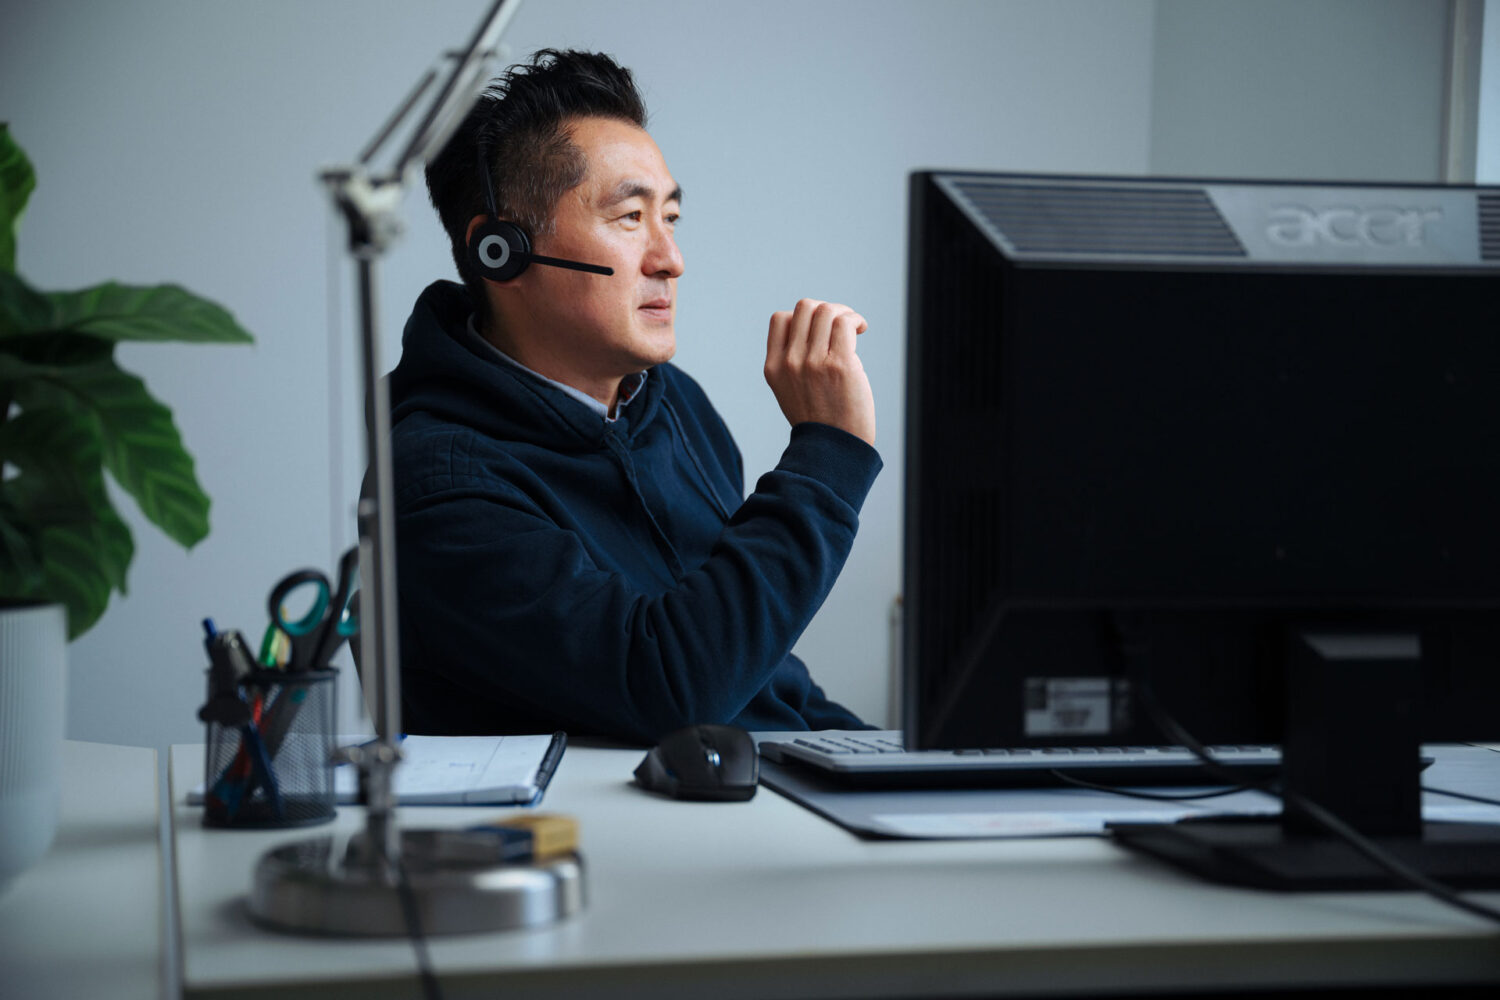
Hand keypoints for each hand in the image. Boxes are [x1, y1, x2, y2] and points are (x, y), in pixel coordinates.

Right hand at [763, 299, 875, 444]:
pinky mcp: (839, 365)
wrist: (835, 449)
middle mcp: (789, 362)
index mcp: (774, 368)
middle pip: (804, 308)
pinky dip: (855, 319)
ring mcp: (812, 363)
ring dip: (844, 312)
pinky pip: (844, 323)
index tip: (820, 330)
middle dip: (826, 309)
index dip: (803, 317)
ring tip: (855, 327)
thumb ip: (794, 362)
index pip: (780, 319)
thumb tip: (820, 326)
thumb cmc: (820, 420)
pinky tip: (861, 329)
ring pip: (825, 311)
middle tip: (841, 325)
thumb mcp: (791, 390)